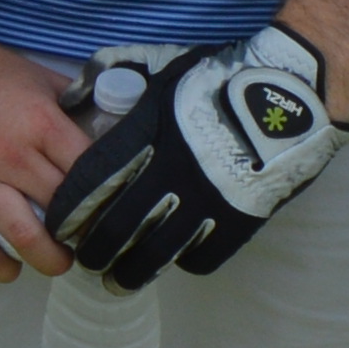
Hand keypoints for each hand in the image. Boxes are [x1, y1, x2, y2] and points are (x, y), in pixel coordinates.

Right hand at [0, 21, 91, 282]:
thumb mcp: (38, 77)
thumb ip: (74, 105)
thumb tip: (111, 128)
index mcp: (40, 122)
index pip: (92, 171)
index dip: (112, 194)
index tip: (117, 205)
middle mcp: (11, 155)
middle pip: (67, 208)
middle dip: (86, 228)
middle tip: (92, 233)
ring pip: (27, 238)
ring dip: (53, 259)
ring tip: (61, 259)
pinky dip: (0, 268)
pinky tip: (13, 267)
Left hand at [43, 25, 348, 284]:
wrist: (289, 94)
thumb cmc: (220, 80)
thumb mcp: (161, 68)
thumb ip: (113, 76)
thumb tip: (73, 95)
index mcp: (145, 137)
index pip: (89, 186)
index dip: (68, 211)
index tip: (59, 221)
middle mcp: (169, 176)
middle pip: (114, 231)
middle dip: (92, 250)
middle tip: (85, 256)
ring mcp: (204, 204)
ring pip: (153, 255)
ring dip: (128, 271)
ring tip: (116, 278)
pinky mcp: (236, 222)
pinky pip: (199, 258)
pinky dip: (181, 261)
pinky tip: (171, 258)